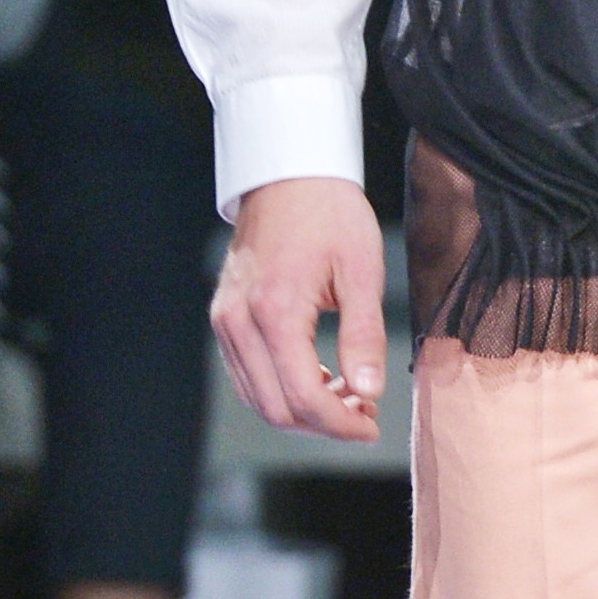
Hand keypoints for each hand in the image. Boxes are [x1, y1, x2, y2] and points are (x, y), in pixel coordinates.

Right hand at [214, 174, 389, 443]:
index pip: (303, 397)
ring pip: (258, 398)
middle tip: (365, 416)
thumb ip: (365, 336)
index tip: (373, 426)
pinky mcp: (224, 317)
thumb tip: (369, 391)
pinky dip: (282, 390)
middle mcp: (239, 322)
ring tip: (348, 397)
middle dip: (324, 425)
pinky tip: (319, 378)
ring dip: (303, 411)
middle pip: (276, 408)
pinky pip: (248, 376)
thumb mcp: (362, 270)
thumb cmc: (330, 213)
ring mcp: (225, 321)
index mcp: (275, 310)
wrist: (288, 173)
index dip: (341, 424)